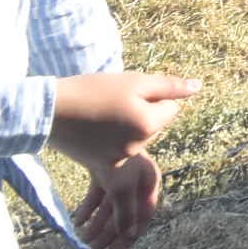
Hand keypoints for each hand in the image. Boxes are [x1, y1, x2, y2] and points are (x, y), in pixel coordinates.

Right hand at [48, 72, 198, 173]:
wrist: (49, 112)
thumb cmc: (93, 91)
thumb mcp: (135, 81)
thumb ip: (169, 86)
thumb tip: (198, 87)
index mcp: (149, 124)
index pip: (171, 108)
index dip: (155, 97)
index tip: (132, 93)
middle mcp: (138, 147)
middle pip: (154, 125)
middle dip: (143, 113)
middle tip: (115, 103)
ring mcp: (119, 160)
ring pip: (138, 139)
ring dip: (128, 127)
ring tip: (102, 115)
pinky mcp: (102, 167)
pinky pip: (121, 154)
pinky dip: (113, 142)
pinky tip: (96, 130)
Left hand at [73, 152, 163, 248]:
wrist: (94, 127)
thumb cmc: (115, 154)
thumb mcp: (122, 187)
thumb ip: (127, 213)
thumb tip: (129, 235)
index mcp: (149, 181)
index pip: (144, 215)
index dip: (131, 236)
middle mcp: (137, 179)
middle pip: (124, 212)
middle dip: (108, 233)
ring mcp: (120, 174)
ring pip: (110, 205)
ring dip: (96, 224)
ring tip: (82, 239)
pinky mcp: (104, 170)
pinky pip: (98, 194)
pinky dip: (88, 208)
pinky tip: (77, 220)